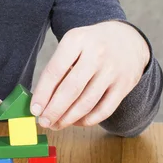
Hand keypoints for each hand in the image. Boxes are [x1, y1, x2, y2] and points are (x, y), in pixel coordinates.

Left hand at [30, 21, 149, 129]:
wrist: (127, 38)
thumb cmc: (91, 44)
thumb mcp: (73, 44)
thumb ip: (58, 67)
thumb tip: (41, 100)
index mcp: (77, 40)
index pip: (54, 71)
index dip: (42, 93)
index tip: (34, 109)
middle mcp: (96, 54)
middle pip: (71, 89)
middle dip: (54, 110)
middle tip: (43, 122)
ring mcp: (112, 70)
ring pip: (87, 103)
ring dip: (68, 119)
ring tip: (57, 124)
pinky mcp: (124, 85)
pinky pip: (104, 110)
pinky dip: (88, 120)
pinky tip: (76, 122)